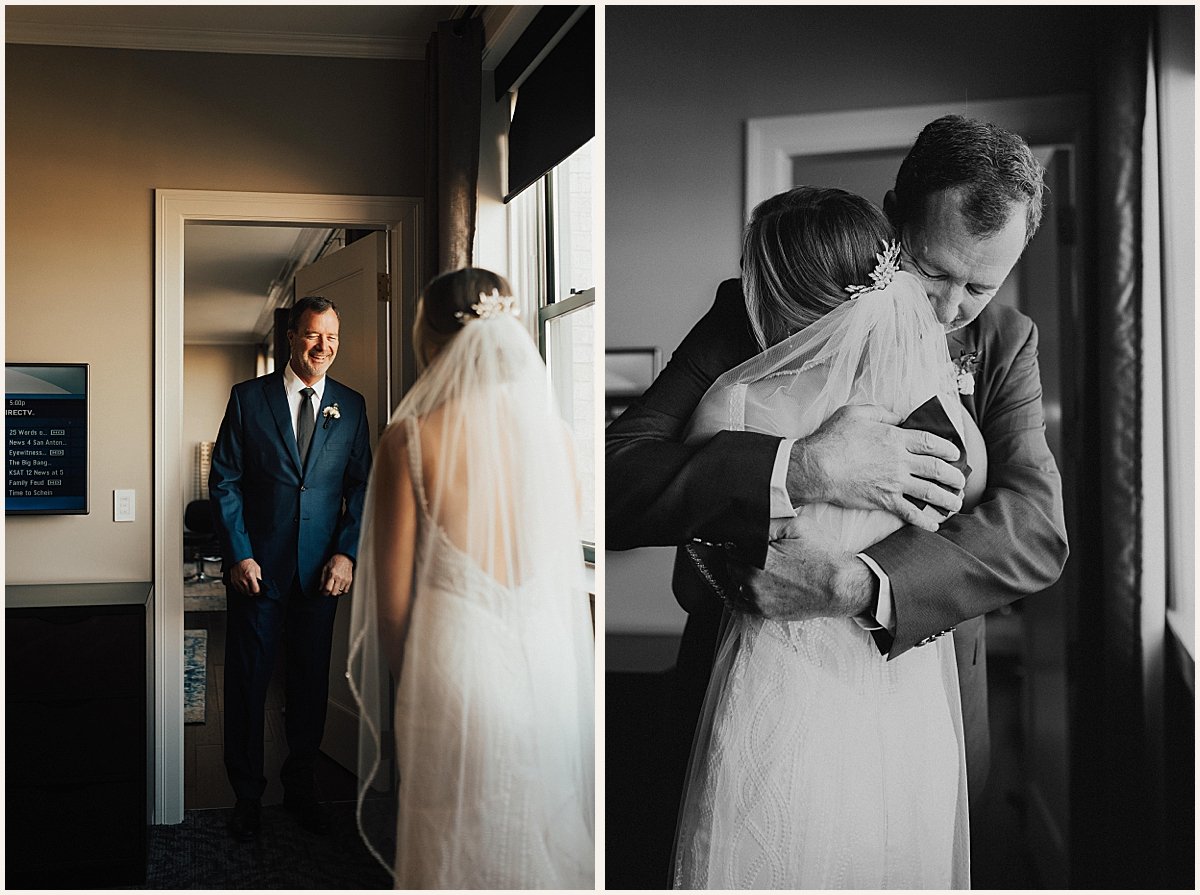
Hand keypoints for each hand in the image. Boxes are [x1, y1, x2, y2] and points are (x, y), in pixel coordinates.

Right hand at [231, 558, 262, 595]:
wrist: (239, 559)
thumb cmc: (248, 563)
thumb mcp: (257, 569)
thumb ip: (259, 578)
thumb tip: (261, 586)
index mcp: (250, 576)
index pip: (255, 590)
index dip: (258, 592)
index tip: (259, 592)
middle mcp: (243, 580)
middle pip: (249, 593)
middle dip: (253, 593)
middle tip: (255, 591)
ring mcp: (237, 581)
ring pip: (244, 592)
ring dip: (248, 592)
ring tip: (250, 589)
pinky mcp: (233, 582)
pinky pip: (238, 590)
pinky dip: (242, 590)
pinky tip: (245, 587)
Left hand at [321, 554, 353, 595]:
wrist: (345, 558)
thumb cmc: (334, 562)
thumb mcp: (325, 568)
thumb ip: (322, 579)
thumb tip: (320, 588)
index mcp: (332, 574)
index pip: (328, 589)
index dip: (324, 592)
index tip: (324, 592)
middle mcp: (339, 578)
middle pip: (334, 593)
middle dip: (330, 593)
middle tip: (328, 590)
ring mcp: (345, 580)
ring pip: (340, 593)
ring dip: (336, 592)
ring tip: (334, 588)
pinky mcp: (349, 581)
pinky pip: (345, 591)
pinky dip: (341, 591)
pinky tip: (339, 587)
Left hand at [729, 515, 876, 620]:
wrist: (842, 587)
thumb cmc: (823, 555)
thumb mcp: (798, 526)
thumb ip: (768, 523)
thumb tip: (747, 523)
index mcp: (759, 559)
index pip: (729, 548)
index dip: (736, 542)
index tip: (743, 539)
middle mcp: (754, 583)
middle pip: (730, 566)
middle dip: (738, 557)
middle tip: (752, 551)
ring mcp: (759, 601)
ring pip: (735, 583)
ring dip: (741, 574)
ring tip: (760, 566)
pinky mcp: (765, 613)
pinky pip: (743, 601)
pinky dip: (746, 592)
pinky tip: (760, 582)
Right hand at [787, 404, 964, 530]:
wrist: (817, 467)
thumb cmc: (832, 438)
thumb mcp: (855, 413)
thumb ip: (881, 413)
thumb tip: (897, 416)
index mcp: (895, 438)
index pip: (931, 442)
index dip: (947, 447)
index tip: (956, 453)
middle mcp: (900, 461)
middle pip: (937, 468)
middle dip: (954, 475)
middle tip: (961, 480)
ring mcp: (894, 482)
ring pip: (930, 492)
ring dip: (947, 498)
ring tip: (956, 502)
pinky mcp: (884, 500)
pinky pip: (910, 512)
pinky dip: (925, 520)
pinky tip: (935, 525)